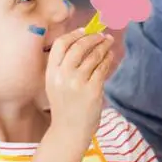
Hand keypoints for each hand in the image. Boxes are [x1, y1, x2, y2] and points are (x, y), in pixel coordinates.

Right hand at [46, 28, 113, 146]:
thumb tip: (83, 42)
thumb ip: (64, 66)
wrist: (69, 131)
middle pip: (78, 46)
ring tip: (109, 42)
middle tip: (102, 35)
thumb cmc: (65, 107)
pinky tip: (110, 56)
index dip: (74, 34)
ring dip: (103, 46)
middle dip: (92, 37)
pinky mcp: (92, 90)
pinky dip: (108, 59)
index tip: (85, 30)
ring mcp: (77, 83)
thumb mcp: (56, 85)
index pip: (60, 44)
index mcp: (51, 73)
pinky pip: (102, 68)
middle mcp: (62, 76)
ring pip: (93, 56)